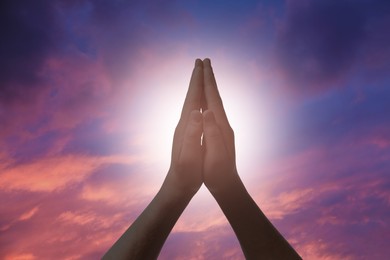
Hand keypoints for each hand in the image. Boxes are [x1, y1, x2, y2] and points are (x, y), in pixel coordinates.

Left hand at [164, 59, 203, 196]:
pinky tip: (200, 102)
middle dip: (195, 78)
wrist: (178, 184)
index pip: (192, 98)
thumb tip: (196, 112)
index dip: (197, 81)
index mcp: (186, 125)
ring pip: (191, 102)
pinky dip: (198, 101)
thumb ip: (192, 134)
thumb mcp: (190, 155)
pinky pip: (193, 111)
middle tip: (200, 61)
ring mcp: (185, 128)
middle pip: (190, 95)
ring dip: (196, 87)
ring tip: (200, 76)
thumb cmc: (186, 173)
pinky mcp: (187, 133)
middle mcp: (183, 123)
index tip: (201, 64)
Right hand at [202, 59, 240, 195]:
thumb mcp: (214, 154)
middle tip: (205, 60)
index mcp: (220, 126)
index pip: (212, 98)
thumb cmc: (217, 172)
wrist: (227, 183)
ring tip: (206, 75)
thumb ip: (211, 132)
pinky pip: (214, 110)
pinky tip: (208, 100)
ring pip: (215, 101)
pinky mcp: (220, 133)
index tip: (203, 65)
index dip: (207, 81)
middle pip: (216, 96)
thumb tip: (206, 111)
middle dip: (210, 78)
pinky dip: (210, 99)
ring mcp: (222, 127)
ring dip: (210, 86)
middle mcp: (223, 123)